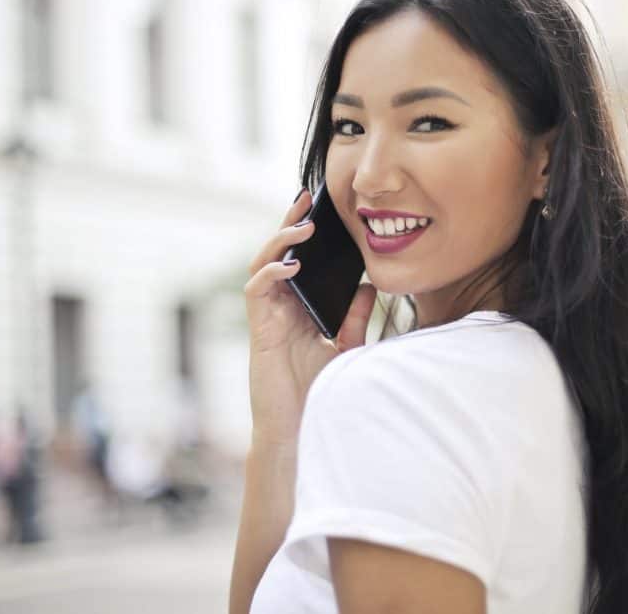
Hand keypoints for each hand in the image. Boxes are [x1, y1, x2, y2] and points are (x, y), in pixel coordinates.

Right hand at [243, 188, 376, 446]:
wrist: (300, 428)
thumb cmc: (318, 392)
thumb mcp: (345, 348)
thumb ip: (354, 318)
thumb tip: (371, 286)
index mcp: (297, 308)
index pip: (296, 260)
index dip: (303, 233)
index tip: (320, 208)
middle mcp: (279, 308)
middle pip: (277, 254)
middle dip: (289, 224)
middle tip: (306, 199)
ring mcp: (266, 318)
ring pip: (262, 265)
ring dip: (280, 242)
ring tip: (303, 227)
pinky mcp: (259, 331)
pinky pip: (256, 292)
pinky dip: (271, 274)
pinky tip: (291, 266)